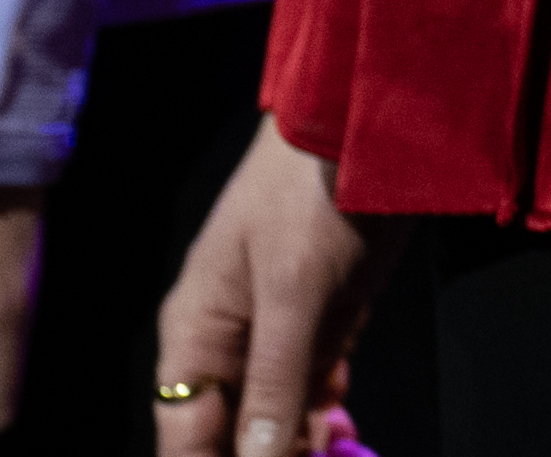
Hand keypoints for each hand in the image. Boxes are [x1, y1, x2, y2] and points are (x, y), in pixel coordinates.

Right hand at [154, 117, 371, 454]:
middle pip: (230, 432)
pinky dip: (327, 413)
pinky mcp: (322, 322)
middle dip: (266, 453)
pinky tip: (344, 430)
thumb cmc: (310, 194)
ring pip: (276, 417)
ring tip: (333, 453)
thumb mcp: (293, 290)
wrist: (367, 126)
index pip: (184, 434)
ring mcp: (276, 334)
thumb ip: (276, 379)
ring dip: (301, 442)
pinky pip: (314, 388)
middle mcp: (227, 343)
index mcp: (195, 333)